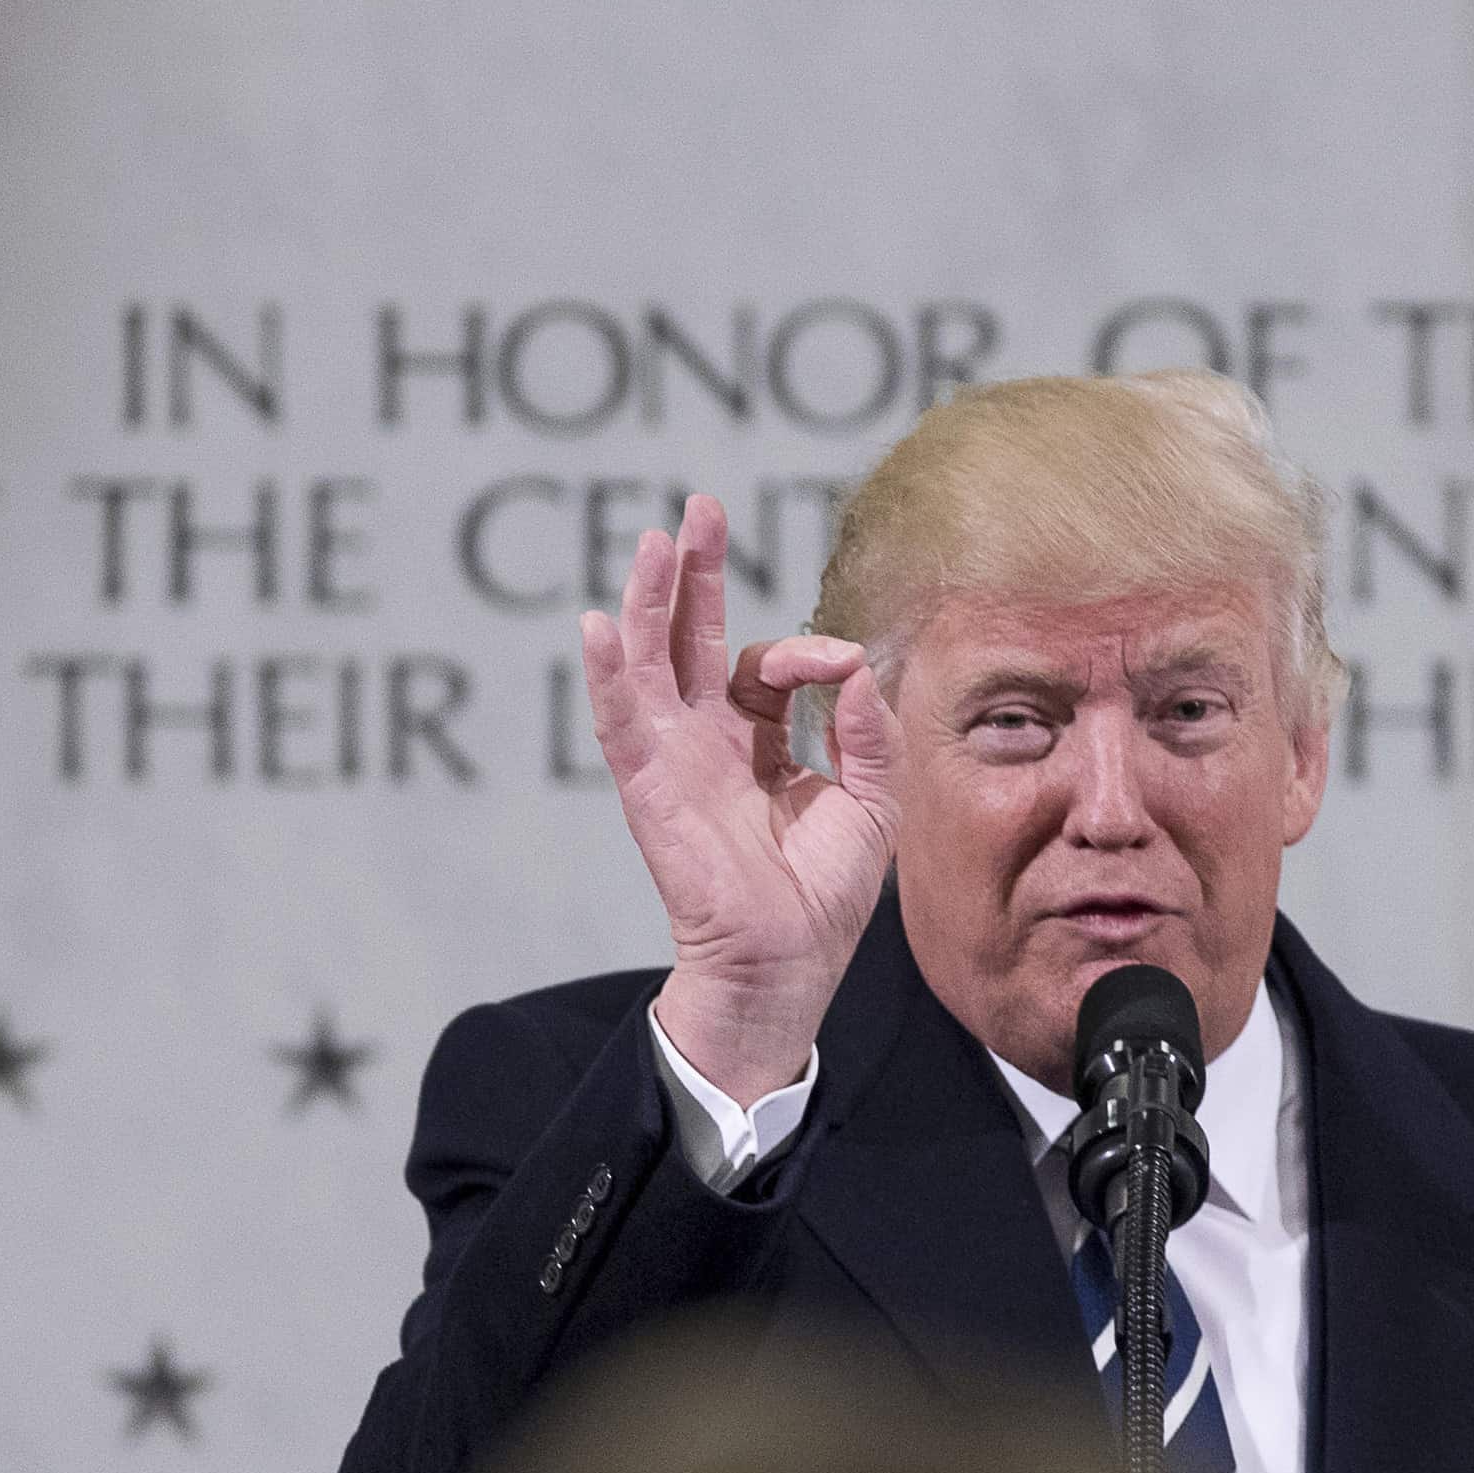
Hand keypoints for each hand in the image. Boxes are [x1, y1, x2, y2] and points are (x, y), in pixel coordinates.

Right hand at [578, 492, 901, 1102]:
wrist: (785, 963)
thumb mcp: (873, 801)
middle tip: (697, 508)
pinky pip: (621, 719)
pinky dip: (608, 671)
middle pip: (692, 639)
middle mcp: (707, 741)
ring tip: (655, 540)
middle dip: (696, 574)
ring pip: (651, 661)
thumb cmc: (824, 896)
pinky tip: (600, 623)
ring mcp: (673, 758)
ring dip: (649, 599)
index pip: (769, 667)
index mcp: (757, 742)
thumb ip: (869, 731)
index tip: (838, 672)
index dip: (806, 654)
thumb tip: (853, 667)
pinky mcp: (650, 786)